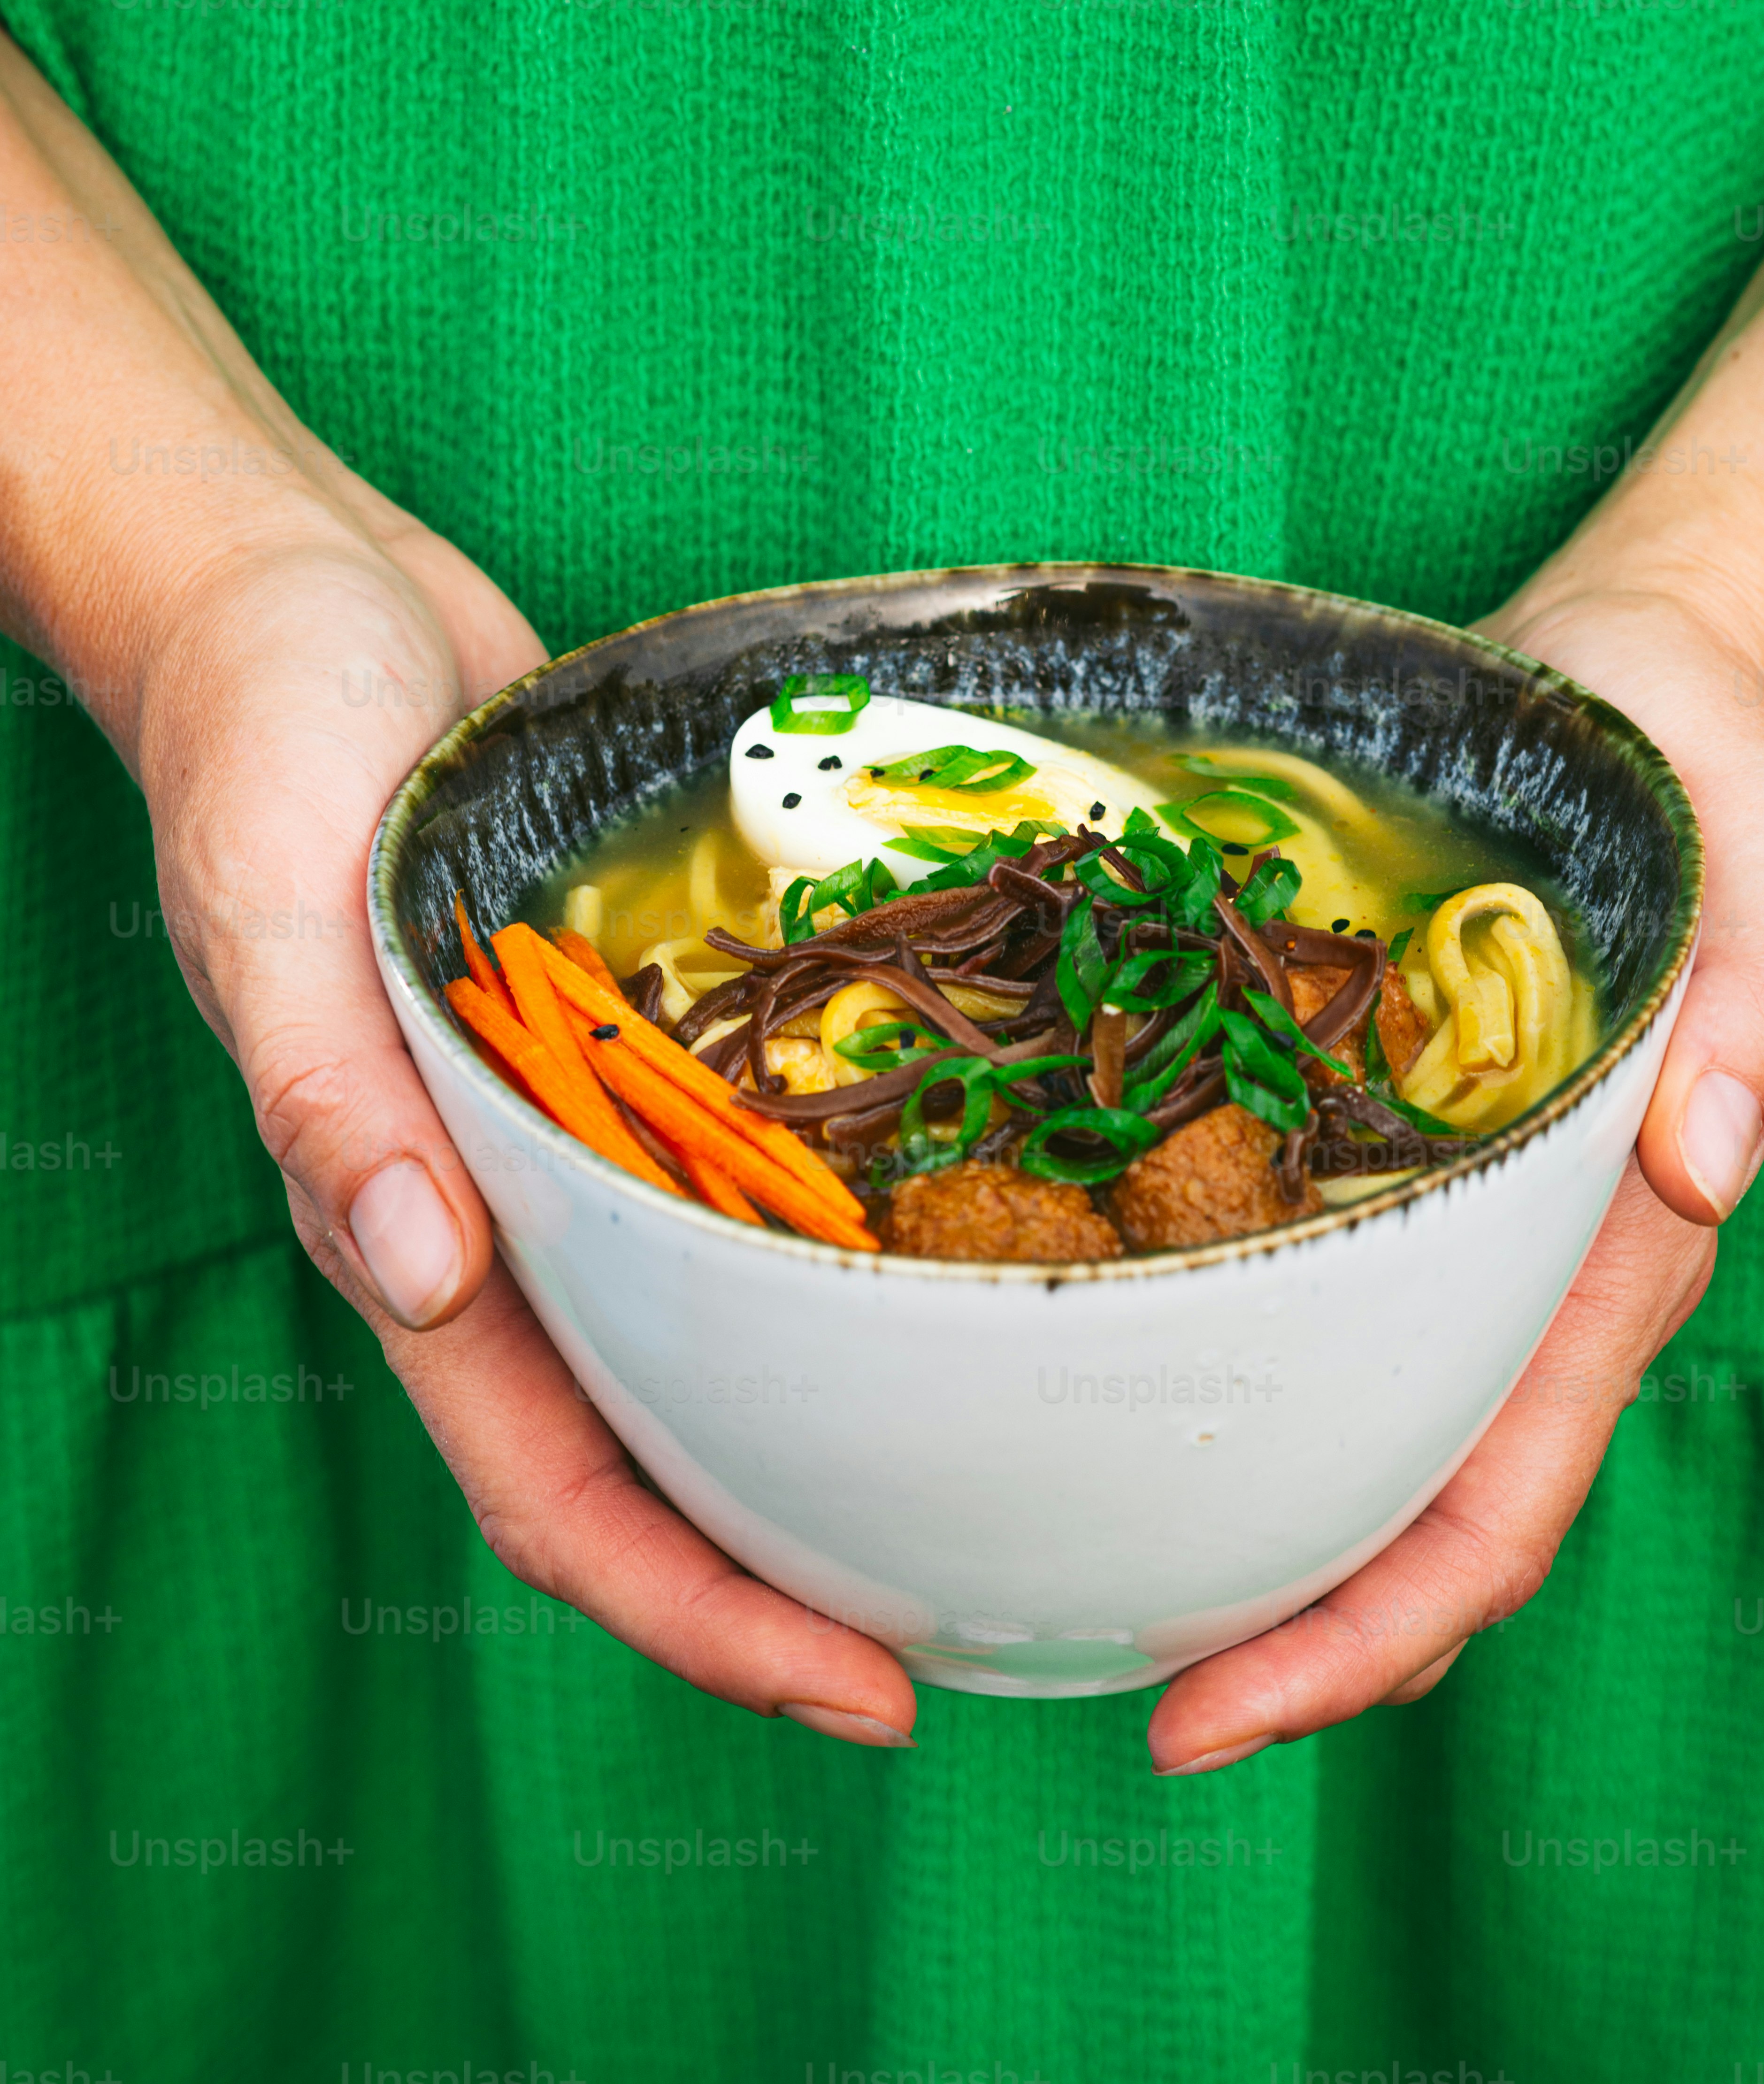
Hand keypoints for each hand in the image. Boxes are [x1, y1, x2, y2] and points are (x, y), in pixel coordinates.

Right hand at [134, 516, 918, 1746]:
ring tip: (987, 1479)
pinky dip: (825, 1234)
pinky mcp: (624, 1029)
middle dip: (792, 1569)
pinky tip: (946, 1233)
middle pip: (659, 1448)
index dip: (696, 1614)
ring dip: (821, 1423)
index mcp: (409, 1218)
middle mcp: (502, 1201)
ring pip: (706, 1327)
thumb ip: (326, 1089)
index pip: (555, 1491)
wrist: (294, 590)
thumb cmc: (259, 730)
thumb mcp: (271, 896)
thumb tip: (416, 1270)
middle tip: (969, 1629)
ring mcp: (569, 1125)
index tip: (855, 1691)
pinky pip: (733, 1170)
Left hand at [1143, 579, 1763, 1772]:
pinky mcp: (1364, 1131)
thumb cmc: (1703, 780)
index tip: (1215, 1713)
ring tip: (1067, 1583)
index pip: (1496, 1509)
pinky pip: (1287, 1287)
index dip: (1369, 1634)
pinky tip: (1081, 1369)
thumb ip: (1761, 1001)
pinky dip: (1204, 1363)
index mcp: (1607, 1254)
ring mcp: (1436, 1209)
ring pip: (1337, 1425)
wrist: (1636, 685)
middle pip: (1396, 1513)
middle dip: (1272, 1632)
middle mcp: (1513, 1267)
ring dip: (1228, 1524)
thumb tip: (1705, 1155)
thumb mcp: (1762, 862)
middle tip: (1102, 1697)